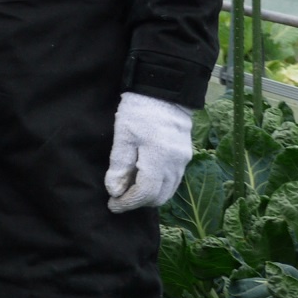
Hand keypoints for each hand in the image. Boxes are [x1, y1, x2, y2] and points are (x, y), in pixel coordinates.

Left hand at [105, 91, 194, 212]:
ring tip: (128, 190)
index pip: (145, 193)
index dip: (128, 203)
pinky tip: (142, 179)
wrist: (164, 92)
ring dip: (149, 195)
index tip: (112, 205)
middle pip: (159, 197)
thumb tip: (114, 191)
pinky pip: (173, 180)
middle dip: (138, 202)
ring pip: (168, 191)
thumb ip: (119, 165)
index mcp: (159, 159)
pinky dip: (158, 186)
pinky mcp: (185, 156)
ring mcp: (183, 161)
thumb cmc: (139, 111)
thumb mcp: (123, 136)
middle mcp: (176, 165)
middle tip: (118, 198)